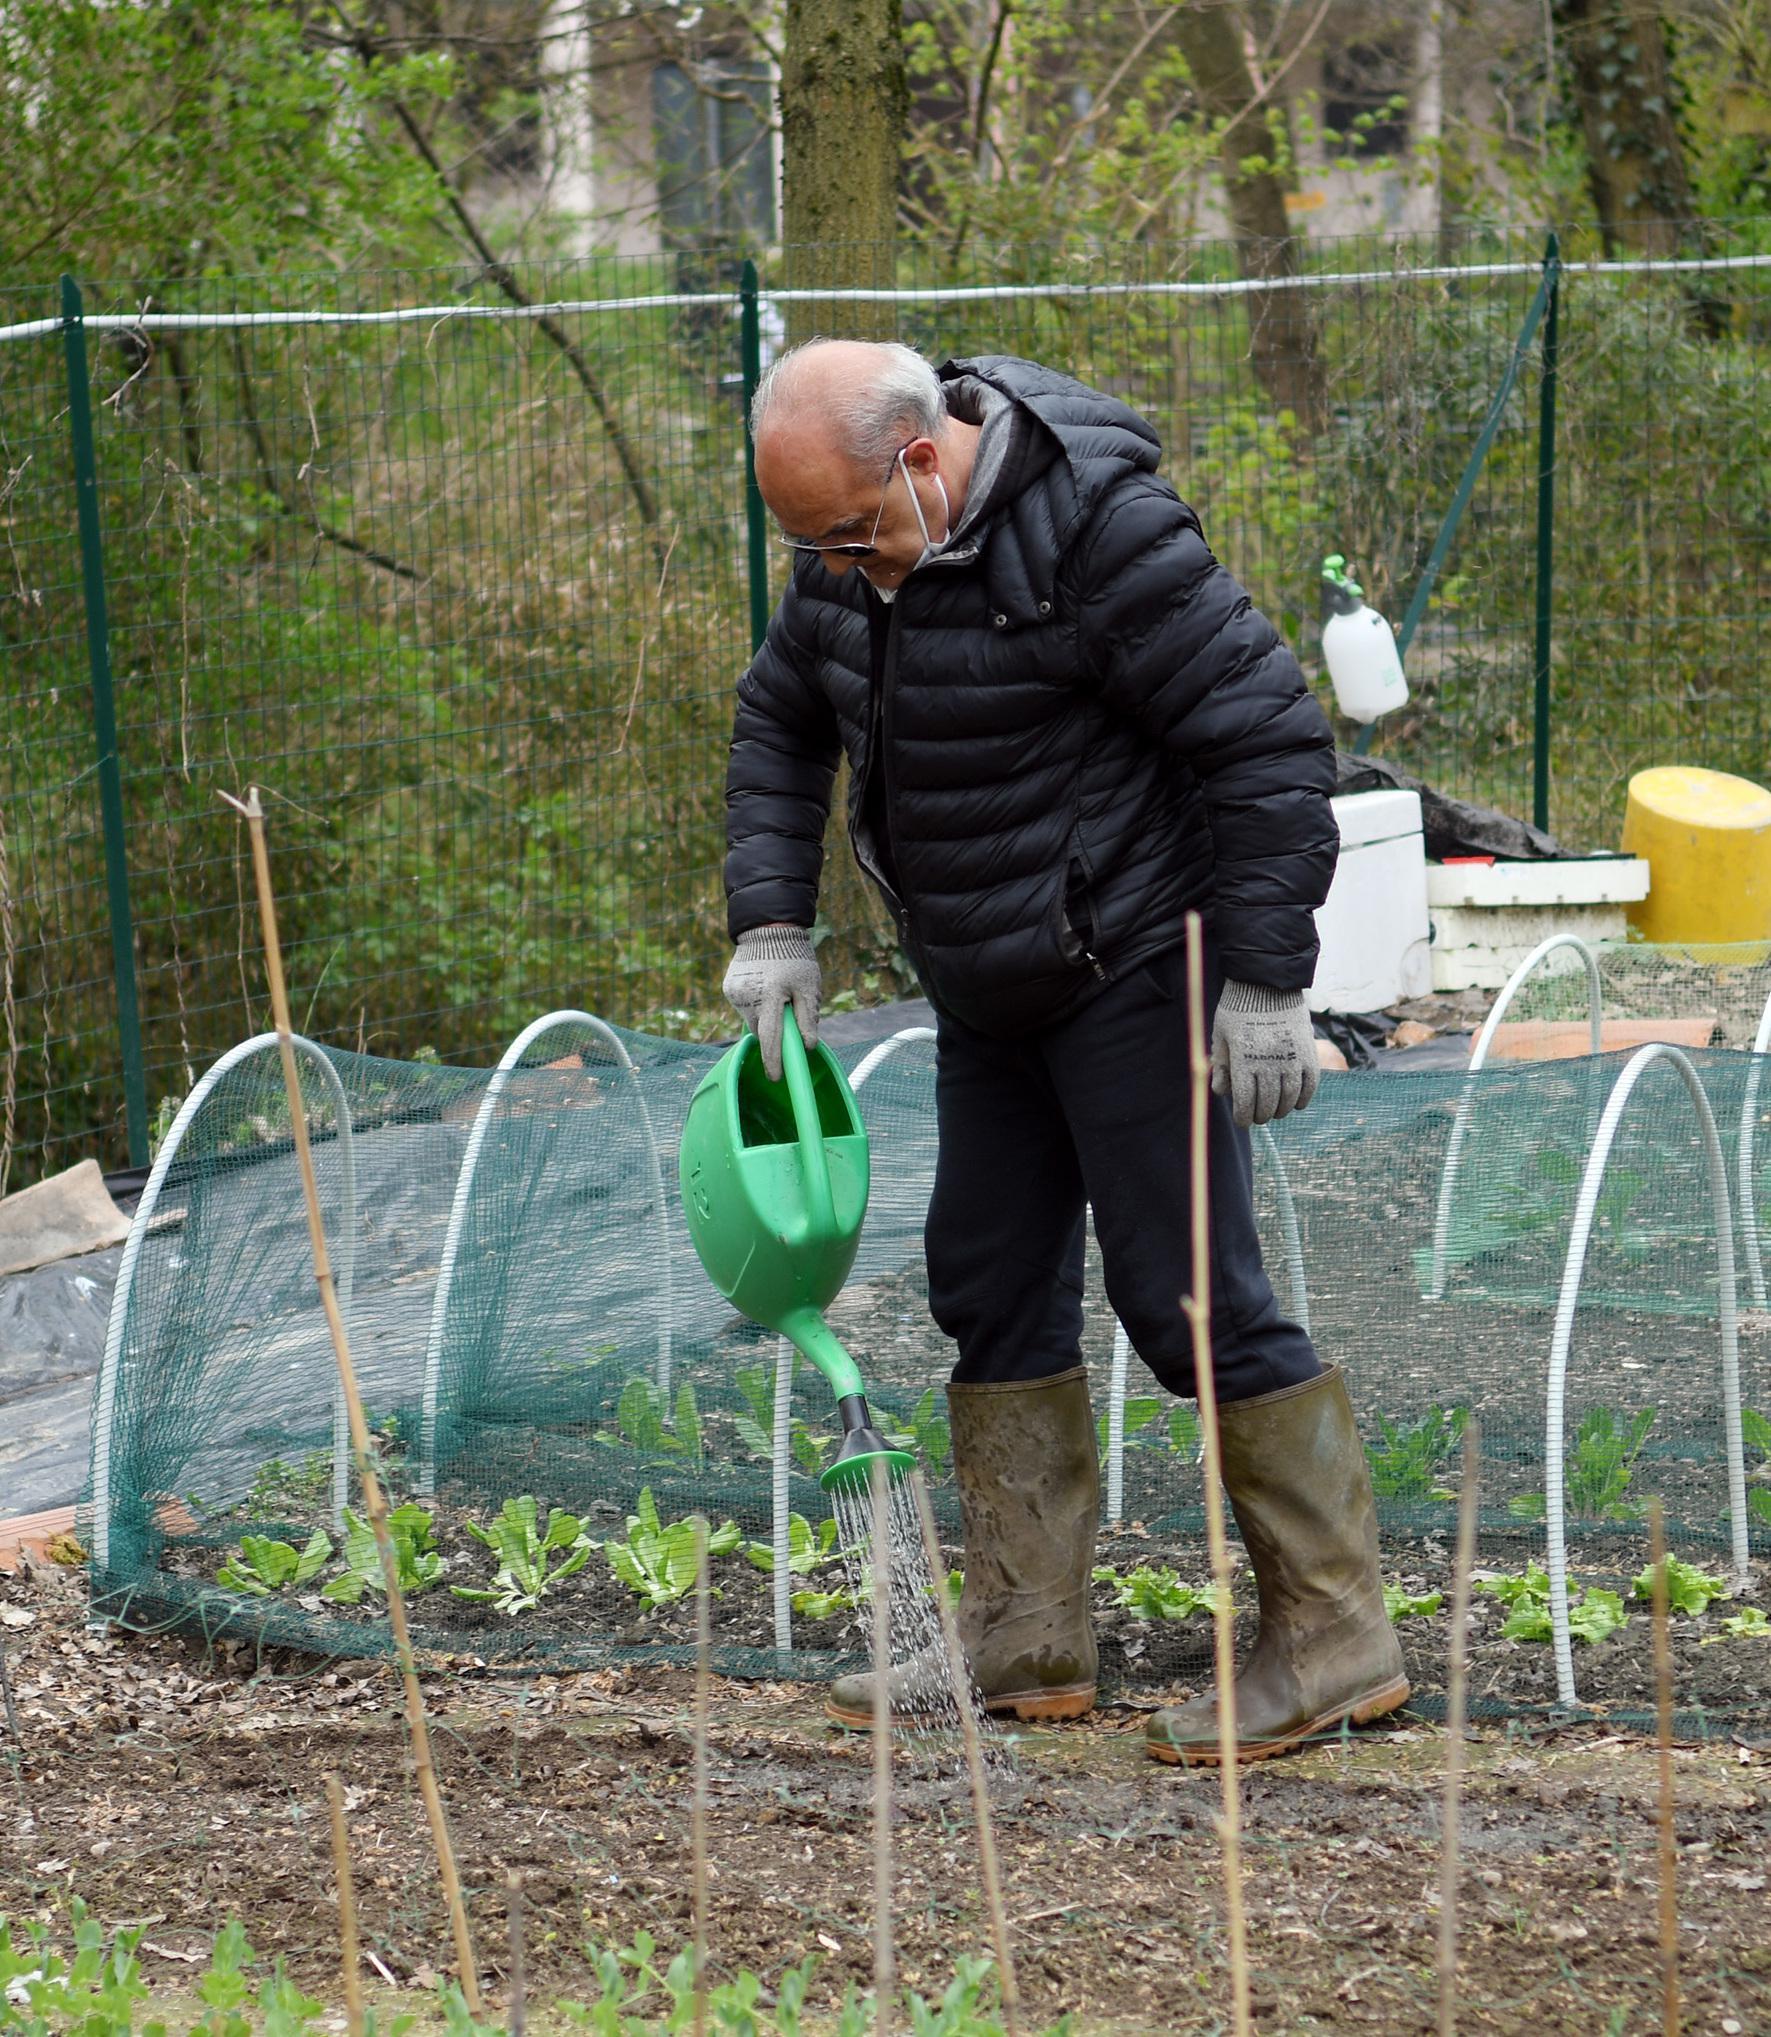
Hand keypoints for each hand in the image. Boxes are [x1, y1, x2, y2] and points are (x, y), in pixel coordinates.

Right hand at [722, 924, 820, 1081]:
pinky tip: (764, 989)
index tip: (775, 1078)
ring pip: (752, 1019)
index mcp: (770, 994)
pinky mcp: (728, 988)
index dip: (773, 1059)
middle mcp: (747, 995)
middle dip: (773, 1033)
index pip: (770, 1036)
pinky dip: (755, 1006)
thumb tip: (808, 1045)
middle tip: (787, 1018)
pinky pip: (744, 1007)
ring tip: (777, 996)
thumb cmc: (794, 958)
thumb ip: (808, 1016)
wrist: (767, 930)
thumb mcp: (809, 986)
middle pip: (760, 1030)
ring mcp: (734, 992)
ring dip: (764, 1017)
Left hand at [1210, 981, 1318, 1127]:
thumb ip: (1220, 1065)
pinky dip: (1304, 1098)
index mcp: (1243, 1060)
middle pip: (1267, 1103)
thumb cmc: (1237, 1010)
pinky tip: (1296, 1103)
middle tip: (1258, 1117)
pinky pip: (1310, 1084)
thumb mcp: (1221, 1036)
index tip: (1242, 1121)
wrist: (1266, 984)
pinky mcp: (1308, 1052)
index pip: (1244, 1102)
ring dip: (1282, 1110)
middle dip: (1261, 1115)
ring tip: (1276, 1111)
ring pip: (1289, 1097)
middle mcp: (1268, 1061)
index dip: (1243, 1117)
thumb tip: (1221, 1093)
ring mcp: (1291, 1058)